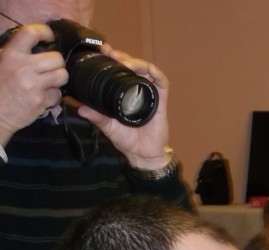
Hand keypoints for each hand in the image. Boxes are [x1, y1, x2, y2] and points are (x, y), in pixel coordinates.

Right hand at [0, 24, 65, 145]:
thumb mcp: (1, 63)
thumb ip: (17, 54)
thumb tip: (37, 46)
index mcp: (11, 54)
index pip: (31, 33)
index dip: (44, 32)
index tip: (49, 37)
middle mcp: (24, 67)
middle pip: (57, 58)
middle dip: (56, 63)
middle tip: (50, 68)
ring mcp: (33, 85)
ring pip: (62, 75)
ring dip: (58, 79)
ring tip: (49, 82)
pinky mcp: (41, 101)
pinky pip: (58, 94)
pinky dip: (53, 96)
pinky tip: (43, 96)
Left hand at [75, 43, 171, 168]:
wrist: (142, 154)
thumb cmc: (127, 140)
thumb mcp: (107, 126)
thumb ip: (96, 117)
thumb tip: (80, 108)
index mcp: (122, 92)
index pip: (118, 70)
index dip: (111, 59)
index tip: (102, 51)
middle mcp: (136, 90)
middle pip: (132, 65)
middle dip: (122, 56)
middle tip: (111, 53)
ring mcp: (149, 95)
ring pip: (146, 70)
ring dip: (137, 62)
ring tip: (125, 62)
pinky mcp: (160, 101)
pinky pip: (162, 84)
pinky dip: (156, 74)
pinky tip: (149, 70)